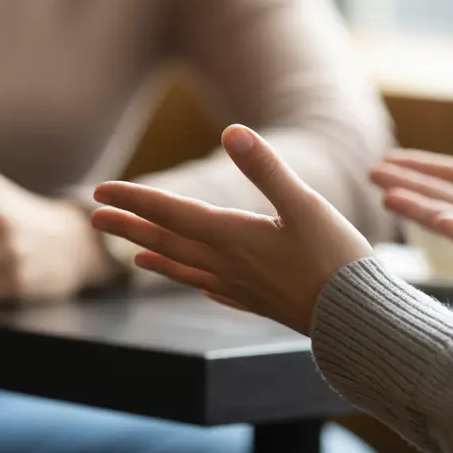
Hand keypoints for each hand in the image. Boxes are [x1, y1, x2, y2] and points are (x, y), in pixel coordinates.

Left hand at [91, 125, 372, 334]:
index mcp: (232, 237)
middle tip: (94, 217)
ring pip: (184, 270)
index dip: (134, 199)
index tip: (100, 190)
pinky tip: (194, 284)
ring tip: (129, 256)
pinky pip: (213, 291)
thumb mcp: (305, 204)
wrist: (357, 321)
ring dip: (153, 257)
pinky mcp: (259, 304)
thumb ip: (266, 169)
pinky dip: (192, 283)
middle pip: (167, 242)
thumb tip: (231, 131)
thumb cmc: (336, 259)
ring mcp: (241, 288)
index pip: (171, 213)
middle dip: (129, 227)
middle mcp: (227, 264)